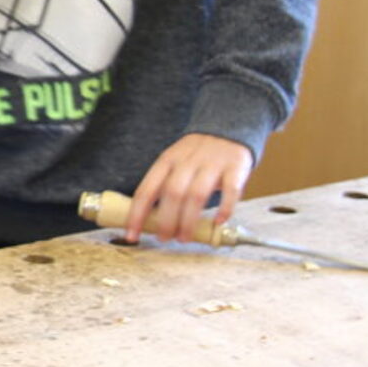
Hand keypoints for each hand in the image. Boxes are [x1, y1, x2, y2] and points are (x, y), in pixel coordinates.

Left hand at [126, 134, 253, 242]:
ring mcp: (212, 163)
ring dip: (188, 220)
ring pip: (197, 195)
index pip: (146, 190)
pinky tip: (218, 222)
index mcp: (166, 161)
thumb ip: (163, 186)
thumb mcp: (174, 163)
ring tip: (184, 238)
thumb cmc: (196, 155)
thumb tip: (148, 221)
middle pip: (172, 193)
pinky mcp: (236, 167)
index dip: (137, 214)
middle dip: (166, 220)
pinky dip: (225, 208)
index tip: (131, 235)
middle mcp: (187, 161)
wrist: (228, 128)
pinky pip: (231, 190)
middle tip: (164, 238)